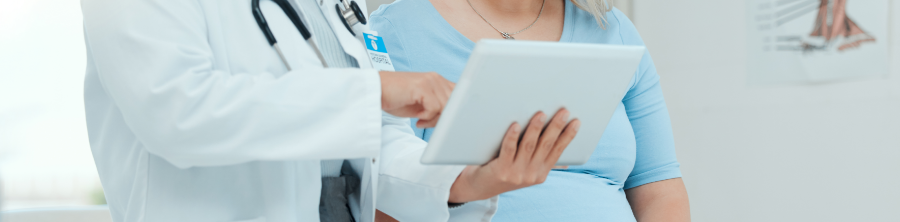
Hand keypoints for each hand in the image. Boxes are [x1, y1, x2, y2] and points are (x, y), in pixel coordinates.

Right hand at [379, 71, 454, 127]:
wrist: (376, 91)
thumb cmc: (396, 99)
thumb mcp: (422, 104)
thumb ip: (438, 106)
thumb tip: (452, 118)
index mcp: (438, 81)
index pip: (459, 96)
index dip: (454, 111)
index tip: (445, 122)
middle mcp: (436, 78)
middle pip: (454, 103)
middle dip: (443, 118)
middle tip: (428, 122)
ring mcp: (430, 81)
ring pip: (446, 106)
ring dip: (434, 119)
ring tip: (422, 120)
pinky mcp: (422, 87)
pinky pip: (435, 107)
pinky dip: (428, 117)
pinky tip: (417, 118)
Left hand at [448, 109, 580, 202]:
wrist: (480, 187)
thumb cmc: (505, 170)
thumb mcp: (526, 169)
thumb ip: (541, 159)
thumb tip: (563, 152)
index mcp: (541, 173)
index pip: (558, 151)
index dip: (568, 136)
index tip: (576, 122)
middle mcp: (531, 174)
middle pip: (546, 146)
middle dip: (556, 127)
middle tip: (563, 111)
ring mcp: (516, 173)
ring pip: (528, 146)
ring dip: (535, 129)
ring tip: (541, 114)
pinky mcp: (501, 170)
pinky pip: (508, 150)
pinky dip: (512, 137)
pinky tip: (515, 125)